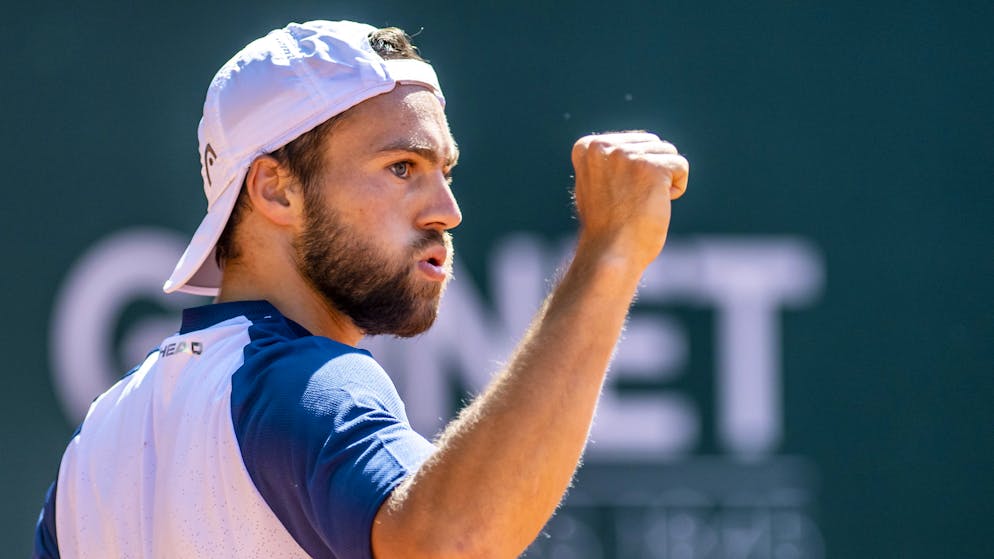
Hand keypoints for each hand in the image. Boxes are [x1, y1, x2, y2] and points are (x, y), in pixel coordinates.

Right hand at [571, 131, 688, 269]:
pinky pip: (681, 165)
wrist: (610, 253)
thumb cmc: (606, 227)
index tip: (617, 196)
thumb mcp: (595, 185)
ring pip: (667, 154)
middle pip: (652, 144)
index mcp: (587, 147)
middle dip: (651, 173)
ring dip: (663, 181)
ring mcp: (628, 155)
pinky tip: (657, 204)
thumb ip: (608, 162)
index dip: (634, 172)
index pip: (632, 142)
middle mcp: (604, 146)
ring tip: (642, 204)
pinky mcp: (651, 167)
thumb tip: (626, 149)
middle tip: (631, 202)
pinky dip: (677, 188)